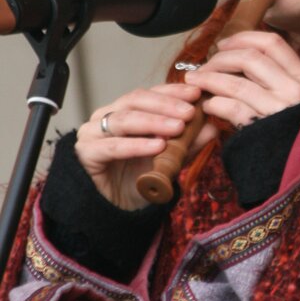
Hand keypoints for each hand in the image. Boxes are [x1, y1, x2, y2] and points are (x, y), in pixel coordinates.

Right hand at [75, 83, 215, 209]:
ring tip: (178, 128)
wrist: (117, 209)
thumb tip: (212, 126)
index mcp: (126, 110)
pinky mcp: (86, 152)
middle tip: (189, 112)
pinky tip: (157, 146)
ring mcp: (92, 132)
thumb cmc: (139, 178)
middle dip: (166, 105)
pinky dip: (136, 145)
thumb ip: (188, 143)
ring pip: (123, 119)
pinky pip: (112, 146)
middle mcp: (107, 116)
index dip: (173, 91)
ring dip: (153, 122)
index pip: (150, 93)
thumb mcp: (170, 159)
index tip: (196, 94)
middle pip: (136, 100)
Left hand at [183, 30, 299, 129]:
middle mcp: (294, 90)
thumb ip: (274, 77)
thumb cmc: (291, 131)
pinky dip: (213, 104)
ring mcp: (278, 109)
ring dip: (208, 79)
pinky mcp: (261, 128)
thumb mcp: (296, 99)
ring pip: (235, 82)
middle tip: (203, 67)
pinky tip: (206, 106)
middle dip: (220, 59)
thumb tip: (235, 54)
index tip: (223, 45)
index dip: (243, 38)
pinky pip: (230, 107)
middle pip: (250, 58)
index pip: (271, 43)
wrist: (298, 169)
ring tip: (194, 83)